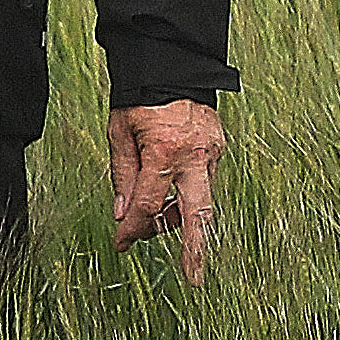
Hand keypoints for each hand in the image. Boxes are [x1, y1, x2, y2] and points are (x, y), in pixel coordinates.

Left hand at [109, 98, 225, 279]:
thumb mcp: (120, 132)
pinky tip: (172, 194)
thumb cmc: (141, 95)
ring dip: (180, 218)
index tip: (121, 243)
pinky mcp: (219, 148)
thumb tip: (122, 214)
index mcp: (164, 151)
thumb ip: (123, 175)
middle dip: (195, 249)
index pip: (148, 204)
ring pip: (201, 200)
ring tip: (158, 220)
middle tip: (193, 277)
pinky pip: (204, 181)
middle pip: (197, 214)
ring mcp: (212, 152)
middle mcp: (194, 155)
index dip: (132, 228)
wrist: (174, 63)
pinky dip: (187, 193)